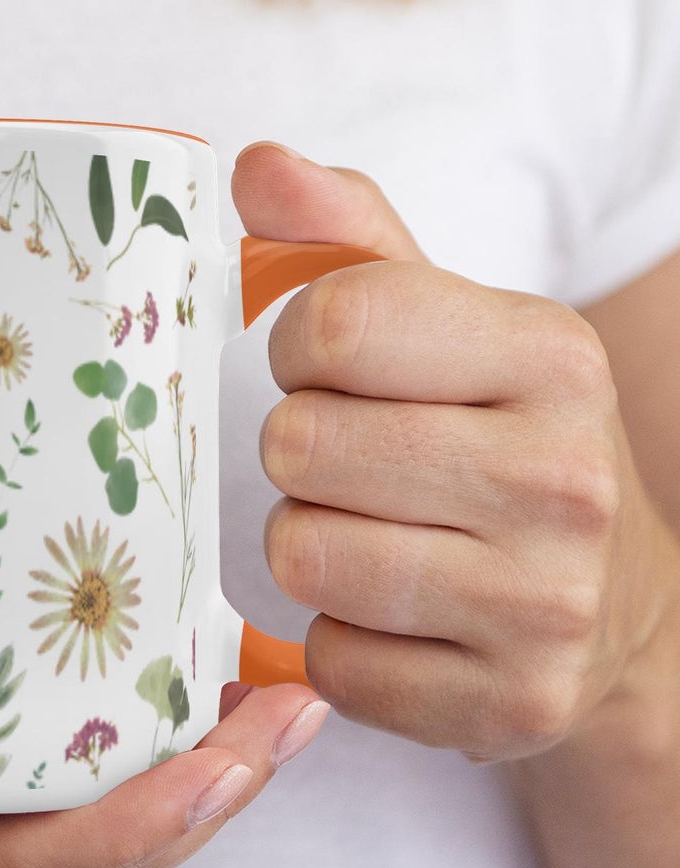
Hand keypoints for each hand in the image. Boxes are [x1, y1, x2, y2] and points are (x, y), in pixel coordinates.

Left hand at [233, 141, 671, 760]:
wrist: (612, 605)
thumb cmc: (496, 438)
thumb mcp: (443, 320)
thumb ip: (344, 237)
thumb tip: (255, 164)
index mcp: (549, 354)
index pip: (333, 324)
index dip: (295, 351)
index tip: (324, 372)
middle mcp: (563, 479)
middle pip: (300, 447)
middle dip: (297, 456)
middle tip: (347, 466)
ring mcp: (544, 604)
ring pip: (302, 558)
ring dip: (306, 547)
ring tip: (363, 534)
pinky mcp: (509, 703)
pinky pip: (329, 662)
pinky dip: (335, 641)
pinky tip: (388, 618)